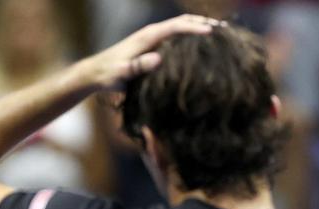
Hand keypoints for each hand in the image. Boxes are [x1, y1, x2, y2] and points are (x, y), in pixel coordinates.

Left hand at [81, 14, 217, 91]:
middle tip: (223, 30)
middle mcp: (151, 33)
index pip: (177, 27)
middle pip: (182, 22)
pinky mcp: (151, 46)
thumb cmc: (107, 75)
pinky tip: (198, 47)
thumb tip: (158, 59)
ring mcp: (151, 38)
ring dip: (197, 28)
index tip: (212, 33)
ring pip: (180, 27)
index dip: (195, 28)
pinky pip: (174, 37)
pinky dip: (189, 36)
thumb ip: (138, 67)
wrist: (94, 73)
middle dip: (202, 23)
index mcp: (148, 37)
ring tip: (218, 35)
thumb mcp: (121, 74)